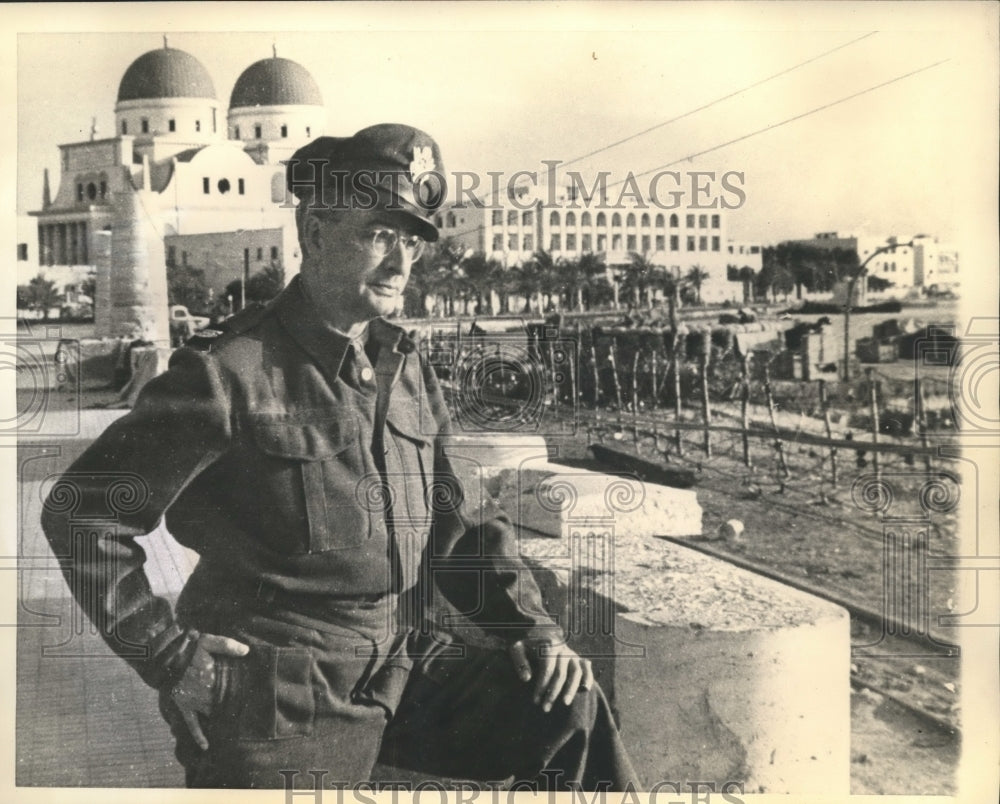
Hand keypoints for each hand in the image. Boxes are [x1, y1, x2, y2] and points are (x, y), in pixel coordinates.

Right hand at [169, 633, 248, 749]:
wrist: (165, 656)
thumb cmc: (188, 647)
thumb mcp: (208, 641)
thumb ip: (227, 645)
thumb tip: (246, 651)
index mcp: (212, 676)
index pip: (230, 688)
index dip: (241, 693)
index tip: (253, 698)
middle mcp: (204, 692)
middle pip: (223, 702)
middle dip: (233, 707)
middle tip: (247, 714)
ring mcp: (193, 701)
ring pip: (211, 713)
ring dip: (221, 719)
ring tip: (234, 727)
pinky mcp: (183, 706)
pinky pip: (191, 724)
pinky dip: (199, 735)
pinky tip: (206, 746)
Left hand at [509, 637, 593, 712]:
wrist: (535, 625)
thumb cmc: (523, 639)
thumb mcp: (515, 646)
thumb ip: (520, 661)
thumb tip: (527, 679)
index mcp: (547, 645)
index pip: (547, 670)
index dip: (541, 686)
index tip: (536, 701)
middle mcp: (562, 648)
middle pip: (561, 673)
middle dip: (553, 692)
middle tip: (545, 708)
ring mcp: (570, 652)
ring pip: (576, 671)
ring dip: (571, 688)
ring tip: (565, 703)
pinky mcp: (575, 655)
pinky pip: (586, 666)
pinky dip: (588, 677)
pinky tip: (585, 689)